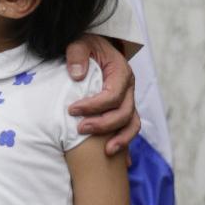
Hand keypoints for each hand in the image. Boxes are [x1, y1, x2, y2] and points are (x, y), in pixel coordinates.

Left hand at [66, 35, 138, 155]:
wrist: (94, 46)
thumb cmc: (86, 45)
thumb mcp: (80, 42)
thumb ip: (77, 54)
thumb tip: (77, 75)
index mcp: (121, 72)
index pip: (112, 95)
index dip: (94, 105)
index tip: (72, 110)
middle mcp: (129, 88)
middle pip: (124, 113)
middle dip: (103, 124)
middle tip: (79, 129)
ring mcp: (128, 100)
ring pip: (132, 124)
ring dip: (121, 139)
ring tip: (106, 152)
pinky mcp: (122, 109)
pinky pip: (129, 129)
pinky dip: (126, 144)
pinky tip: (122, 162)